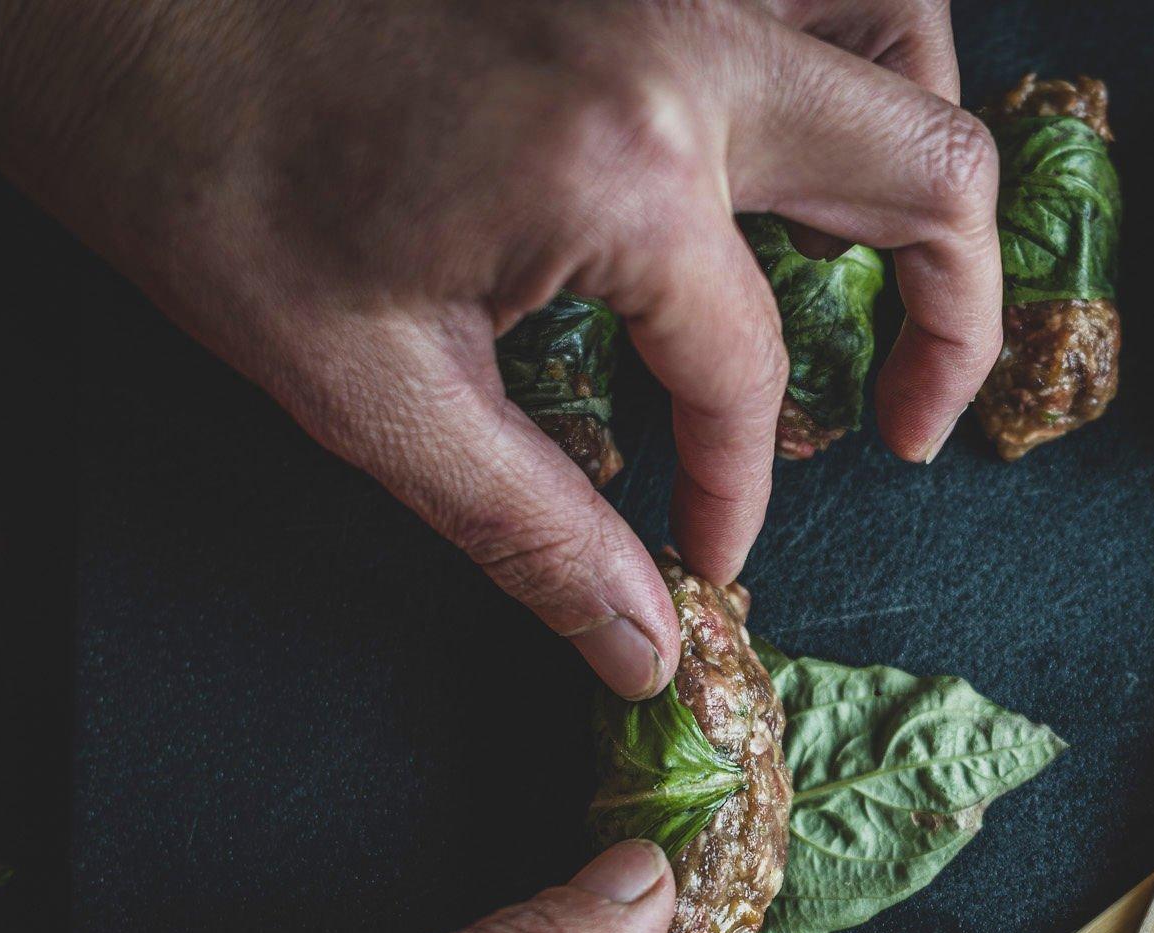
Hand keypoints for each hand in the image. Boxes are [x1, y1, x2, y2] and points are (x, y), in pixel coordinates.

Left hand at [0, 0, 999, 697]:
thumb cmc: (203, 172)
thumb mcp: (368, 389)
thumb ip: (534, 531)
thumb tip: (644, 648)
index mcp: (627, 167)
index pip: (749, 367)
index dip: (741, 483)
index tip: (714, 544)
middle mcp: (684, 38)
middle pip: (924, 166)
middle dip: (950, 316)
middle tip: (905, 418)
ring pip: (895, 25)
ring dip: (920, 149)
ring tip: (891, 253)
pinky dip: (843, 53)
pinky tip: (801, 130)